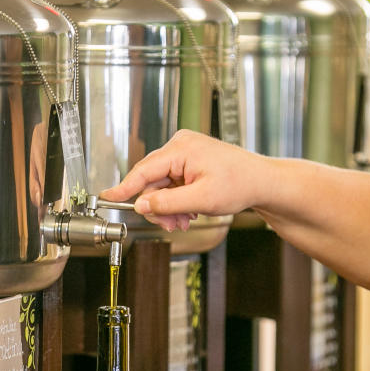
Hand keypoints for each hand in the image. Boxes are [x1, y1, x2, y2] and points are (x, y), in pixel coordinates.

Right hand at [101, 130, 269, 232]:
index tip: (107, 197)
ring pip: (162, 185)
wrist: (262, 181)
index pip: (143, 170)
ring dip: (169, 207)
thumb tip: (142, 206)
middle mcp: (180, 146)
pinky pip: (172, 183)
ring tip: (184, 220)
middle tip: (171, 224)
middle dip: (159, 206)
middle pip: (151, 180)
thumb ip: (167, 203)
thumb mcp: (201, 199)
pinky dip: (177, 200)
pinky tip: (189, 211)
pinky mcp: (189, 160)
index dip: (124, 187)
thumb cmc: (240, 184)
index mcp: (181, 149)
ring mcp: (185, 152)